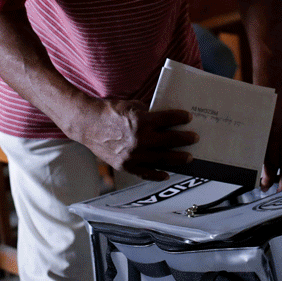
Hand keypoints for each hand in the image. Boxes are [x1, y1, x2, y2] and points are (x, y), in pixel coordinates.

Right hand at [72, 98, 196, 180]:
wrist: (87, 124)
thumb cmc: (109, 112)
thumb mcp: (131, 105)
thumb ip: (148, 112)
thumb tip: (165, 118)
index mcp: (140, 120)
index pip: (168, 119)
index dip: (181, 118)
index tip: (189, 118)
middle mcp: (139, 139)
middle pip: (170, 140)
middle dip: (185, 139)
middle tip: (194, 138)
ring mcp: (133, 155)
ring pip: (162, 159)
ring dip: (178, 158)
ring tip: (188, 158)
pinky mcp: (126, 165)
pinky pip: (146, 173)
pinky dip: (158, 174)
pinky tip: (167, 173)